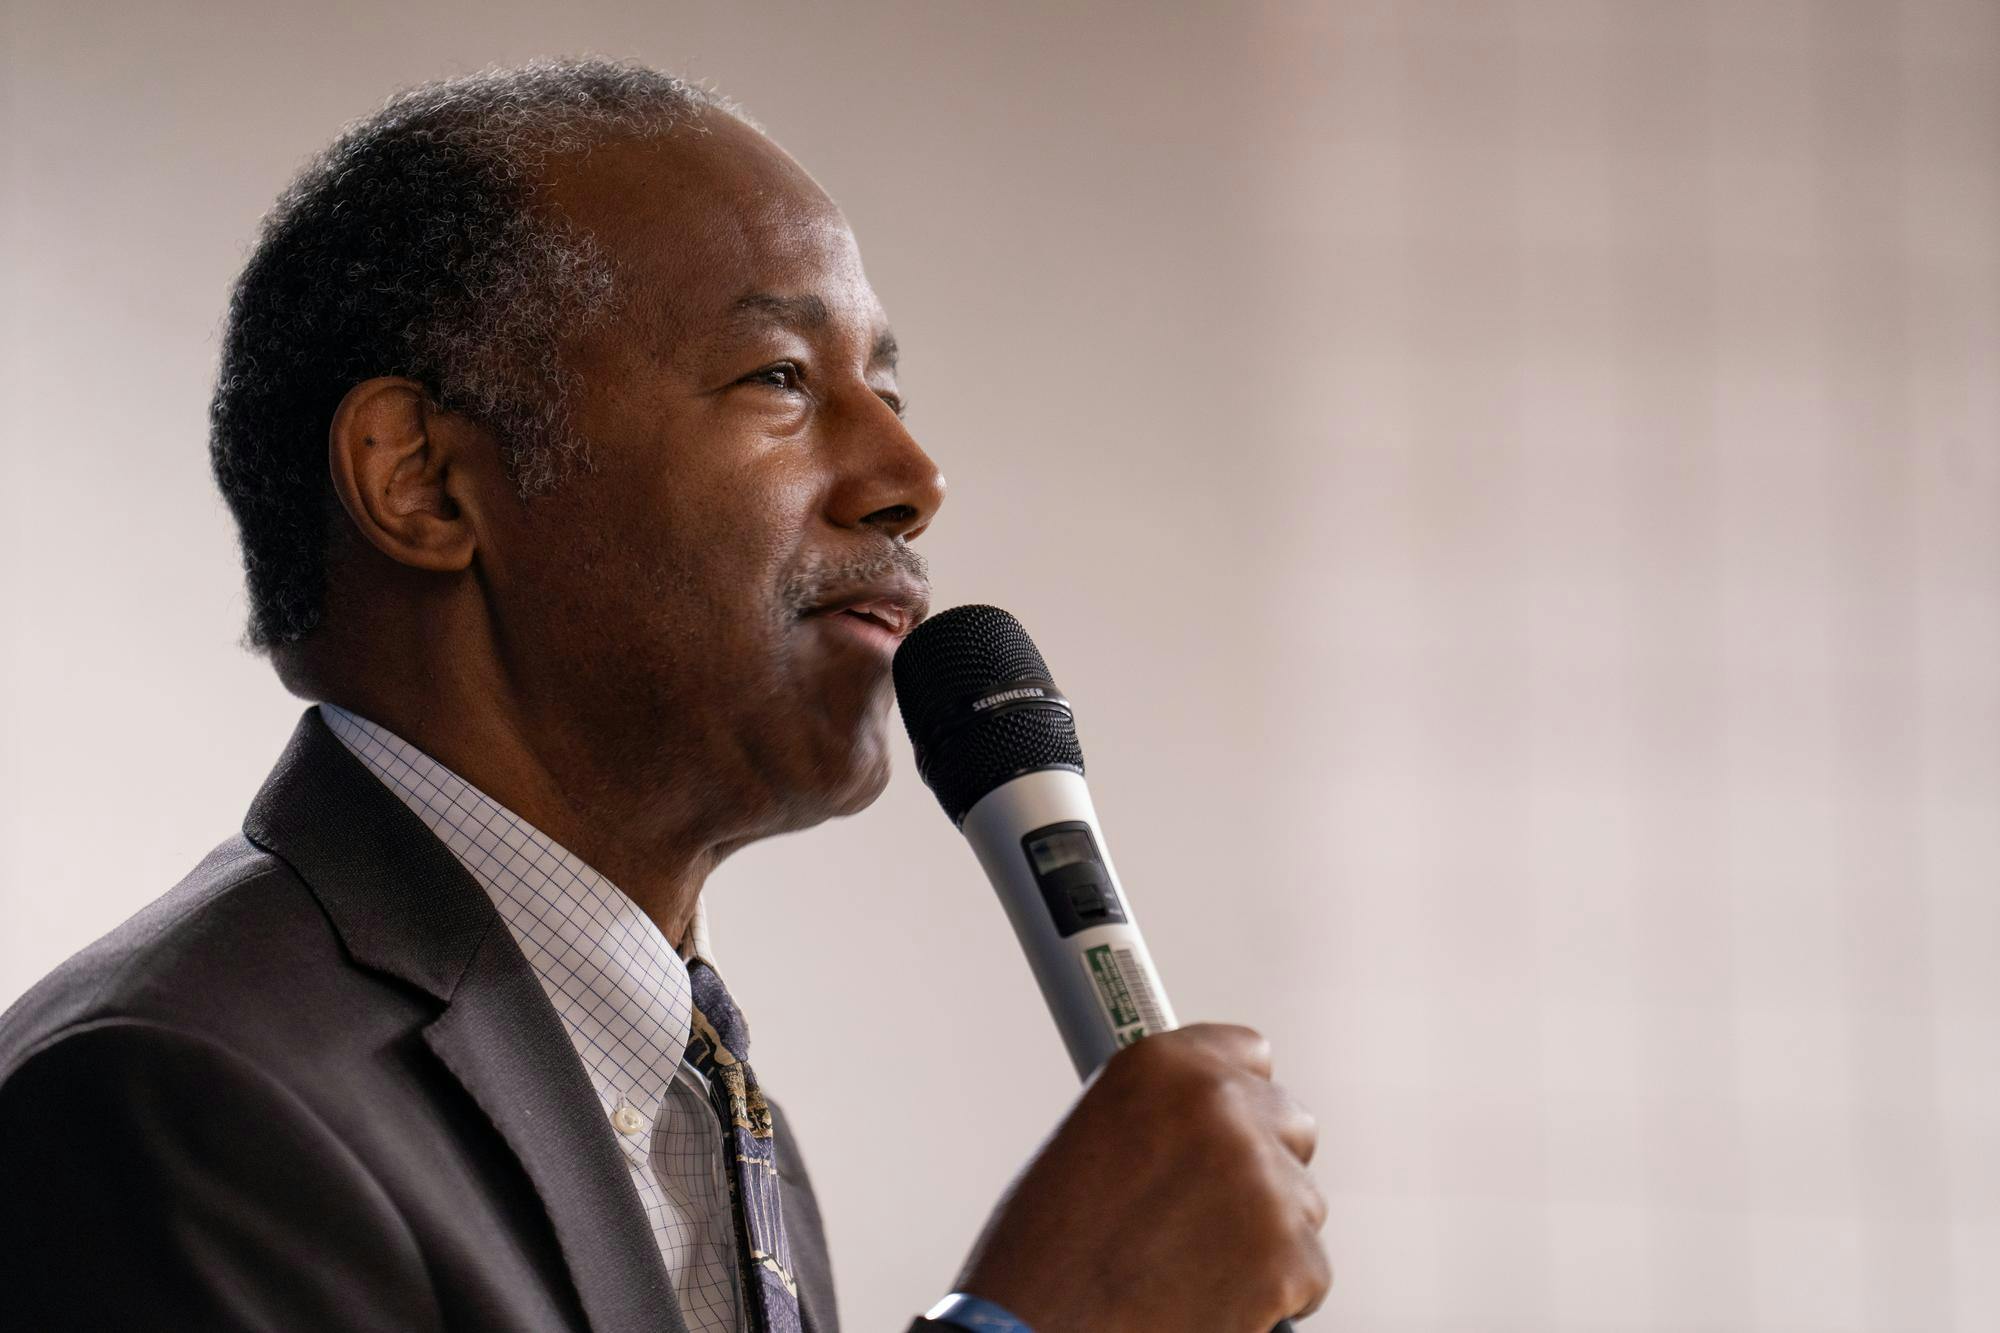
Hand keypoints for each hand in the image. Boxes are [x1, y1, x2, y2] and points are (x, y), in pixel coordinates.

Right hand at [952, 1024, 1328, 1331]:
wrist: (1038, 1330)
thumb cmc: (1045, 1255)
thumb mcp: (1090, 1141)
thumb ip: (1160, 1116)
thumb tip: (1206, 1124)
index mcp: (1160, 1065)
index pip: (1248, 1052)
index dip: (1239, 1095)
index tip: (1232, 1122)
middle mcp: (1218, 1105)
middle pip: (1291, 1122)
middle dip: (1265, 1165)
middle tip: (1214, 1212)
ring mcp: (1261, 1178)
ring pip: (1303, 1202)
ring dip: (1267, 1234)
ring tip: (1194, 1266)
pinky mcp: (1290, 1255)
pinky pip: (1310, 1269)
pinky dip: (1275, 1293)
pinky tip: (1214, 1300)